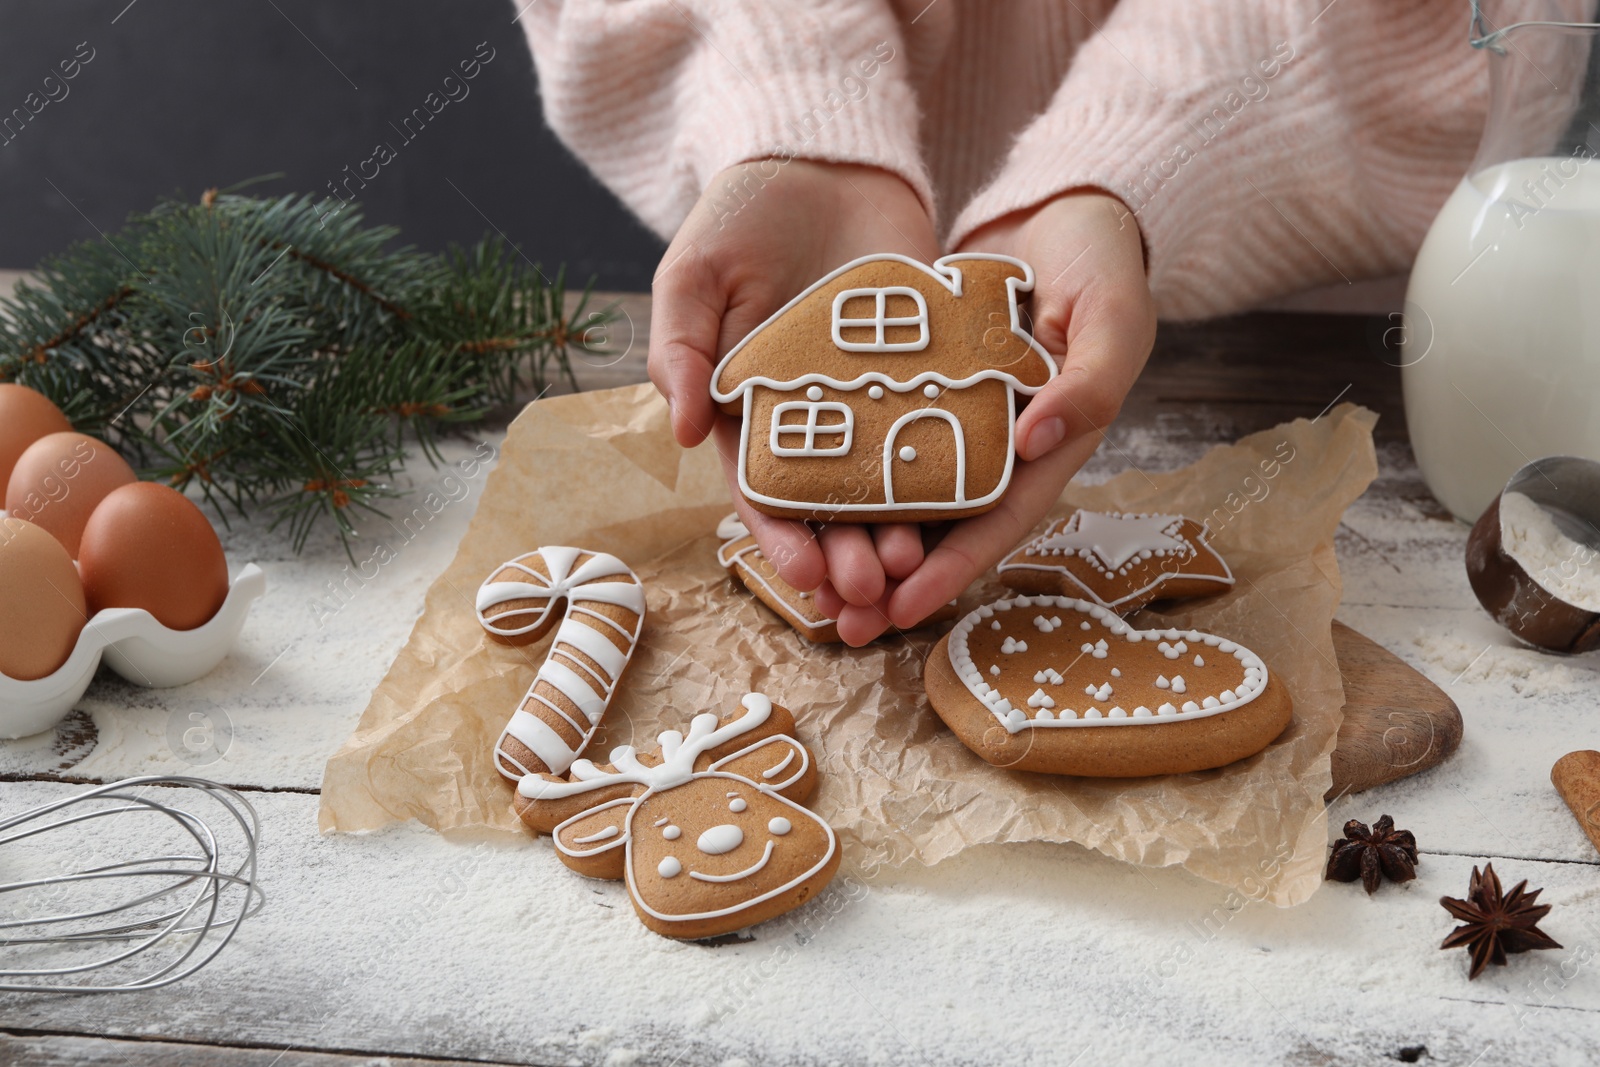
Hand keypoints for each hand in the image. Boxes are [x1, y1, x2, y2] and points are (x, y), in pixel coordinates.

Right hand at [649, 160, 936, 604]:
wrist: (825, 159)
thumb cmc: (742, 216)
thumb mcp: (692, 276)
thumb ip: (679, 349)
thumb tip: (682, 432)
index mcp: (749, 411)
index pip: (763, 493)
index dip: (782, 541)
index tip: (806, 581)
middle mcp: (813, 419)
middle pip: (830, 506)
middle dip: (847, 556)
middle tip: (872, 593)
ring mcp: (872, 398)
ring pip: (887, 483)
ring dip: (898, 532)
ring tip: (915, 567)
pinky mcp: (926, 370)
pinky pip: (938, 428)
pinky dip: (948, 471)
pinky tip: (964, 506)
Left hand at [815, 189, 1156, 643]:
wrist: (1066, 207)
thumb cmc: (1103, 261)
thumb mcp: (1112, 317)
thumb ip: (1088, 383)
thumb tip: (1036, 443)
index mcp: (1053, 443)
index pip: (1000, 520)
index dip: (955, 568)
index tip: (905, 607)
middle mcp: (1003, 444)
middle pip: (946, 526)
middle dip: (896, 579)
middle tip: (845, 624)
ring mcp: (962, 417)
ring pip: (909, 493)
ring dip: (866, 539)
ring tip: (813, 585)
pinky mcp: (927, 387)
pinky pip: (886, 436)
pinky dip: (855, 470)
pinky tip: (806, 498)